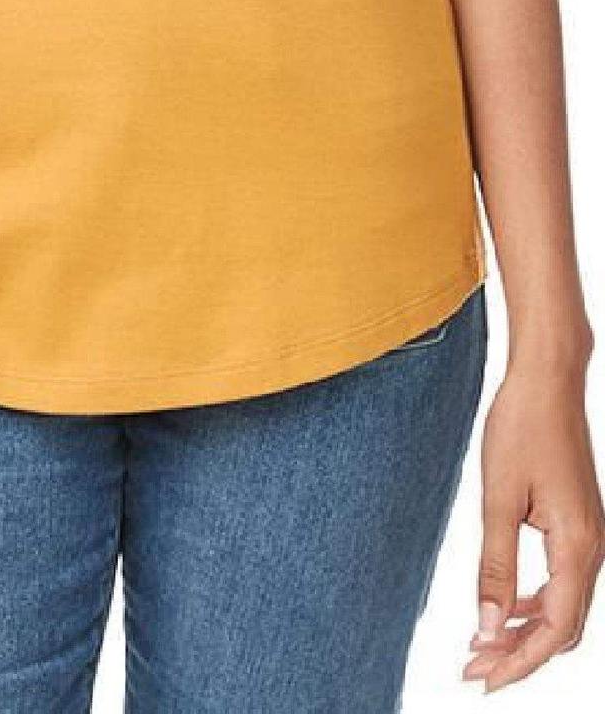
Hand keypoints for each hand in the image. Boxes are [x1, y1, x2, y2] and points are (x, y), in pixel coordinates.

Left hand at [464, 348, 604, 692]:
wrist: (546, 383)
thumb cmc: (520, 430)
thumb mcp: (498, 499)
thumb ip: (495, 565)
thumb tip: (488, 627)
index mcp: (577, 547)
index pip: (553, 630)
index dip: (518, 661)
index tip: (480, 680)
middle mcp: (592, 548)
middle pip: (563, 627)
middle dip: (520, 654)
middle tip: (473, 669)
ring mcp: (588, 536)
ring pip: (564, 606)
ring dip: (525, 629)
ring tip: (481, 644)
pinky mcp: (576, 523)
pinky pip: (562, 580)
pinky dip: (533, 601)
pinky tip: (505, 604)